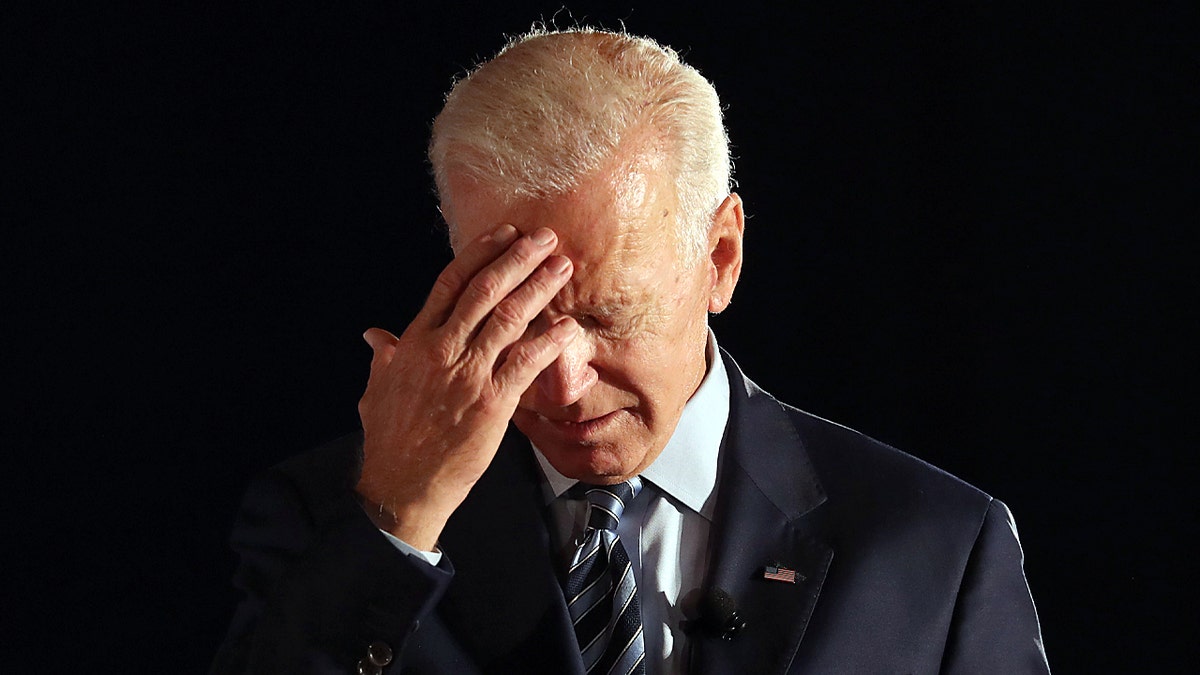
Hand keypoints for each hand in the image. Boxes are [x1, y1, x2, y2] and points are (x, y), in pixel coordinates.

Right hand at [355, 225, 577, 550]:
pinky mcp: (493, 402)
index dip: (480, 253)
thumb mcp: (377, 388)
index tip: (504, 234)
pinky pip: (527, 362)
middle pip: (485, 290)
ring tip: (563, 267)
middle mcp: (442, 349)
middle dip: (519, 259)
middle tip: (546, 238)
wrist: (402, 484)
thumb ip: (384, 357)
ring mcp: (469, 374)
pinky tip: (568, 326)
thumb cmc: (390, 438)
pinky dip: (549, 341)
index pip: (450, 283)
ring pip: (509, 318)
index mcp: (414, 341)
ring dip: (540, 288)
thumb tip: (375, 335)